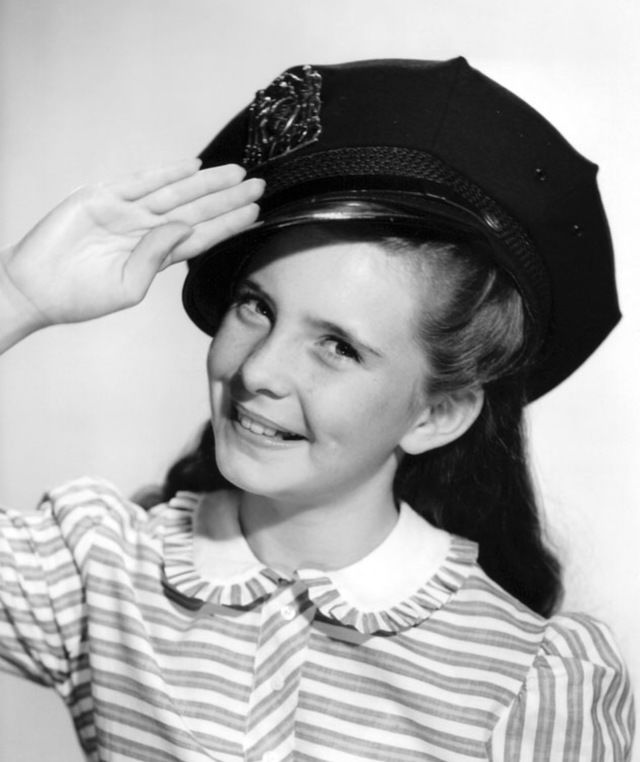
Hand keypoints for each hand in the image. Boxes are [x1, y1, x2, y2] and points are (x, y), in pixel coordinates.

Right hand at [0, 159, 263, 332]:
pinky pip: (141, 181)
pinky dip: (166, 172)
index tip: (255, 212)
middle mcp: (147, 232)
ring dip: (206, 182)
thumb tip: (185, 226)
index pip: (203, 237)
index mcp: (157, 257)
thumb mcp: (127, 288)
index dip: (229, 224)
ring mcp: (126, 212)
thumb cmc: (79, 297)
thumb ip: (156, 257)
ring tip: (236, 173)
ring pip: (176, 192)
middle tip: (259, 184)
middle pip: (197, 210)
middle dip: (227, 198)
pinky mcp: (103, 197)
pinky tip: (194, 167)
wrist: (34, 287)